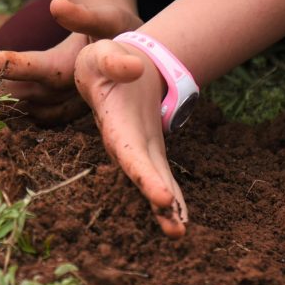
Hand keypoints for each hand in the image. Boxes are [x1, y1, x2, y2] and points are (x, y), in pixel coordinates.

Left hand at [0, 0, 138, 123]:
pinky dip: (3, 108)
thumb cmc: (126, 33)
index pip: (13, 66)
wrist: (146, 63)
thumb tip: (57, 5)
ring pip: (11, 107)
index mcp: (63, 71)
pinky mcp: (59, 115)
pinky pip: (24, 116)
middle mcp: (57, 96)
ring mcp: (58, 110)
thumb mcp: (111, 19)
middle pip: (3, 90)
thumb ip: (84, 14)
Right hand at [75, 39, 187, 236]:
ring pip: (152, 181)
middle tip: (176, 228)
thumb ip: (115, 60)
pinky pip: (161, 177)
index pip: (128, 152)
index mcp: (112, 120)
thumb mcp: (101, 51)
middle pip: (141, 174)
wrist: (113, 65)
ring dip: (165, 208)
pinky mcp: (149, 151)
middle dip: (157, 200)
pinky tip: (182, 219)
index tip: (161, 196)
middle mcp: (123, 142)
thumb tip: (136, 67)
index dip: (143, 174)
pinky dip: (171, 198)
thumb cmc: (103, 60)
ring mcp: (136, 149)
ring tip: (179, 233)